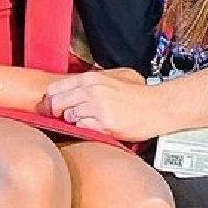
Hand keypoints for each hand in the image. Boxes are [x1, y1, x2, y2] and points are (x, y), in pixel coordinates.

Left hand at [42, 69, 162, 141]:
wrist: (157, 107)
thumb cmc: (136, 95)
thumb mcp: (112, 78)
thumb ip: (90, 82)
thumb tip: (67, 89)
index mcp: (91, 78)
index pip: (55, 88)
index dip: (50, 100)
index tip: (53, 107)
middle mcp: (92, 90)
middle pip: (56, 103)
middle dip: (56, 112)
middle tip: (64, 117)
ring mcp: (98, 107)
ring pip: (68, 116)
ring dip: (74, 121)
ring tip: (87, 120)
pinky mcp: (105, 123)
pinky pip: (82, 128)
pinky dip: (85, 129)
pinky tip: (96, 126)